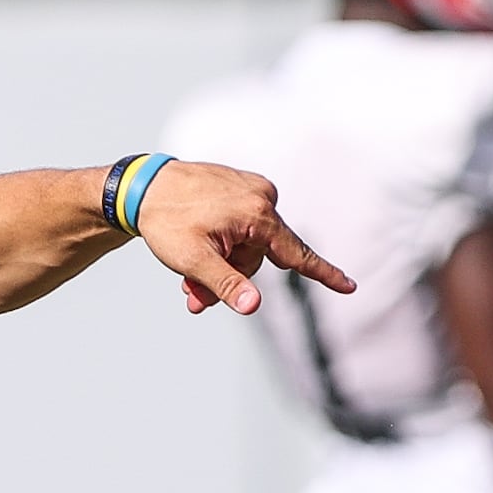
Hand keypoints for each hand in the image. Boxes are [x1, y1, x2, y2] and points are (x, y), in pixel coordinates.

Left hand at [129, 162, 354, 316]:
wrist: (142, 187)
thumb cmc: (165, 222)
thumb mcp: (192, 260)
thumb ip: (225, 284)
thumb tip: (252, 306)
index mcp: (257, 214)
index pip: (296, 254)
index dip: (324, 275)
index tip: (351, 287)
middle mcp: (262, 196)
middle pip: (259, 258)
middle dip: (229, 279)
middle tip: (191, 295)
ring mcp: (252, 189)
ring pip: (249, 245)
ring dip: (222, 263)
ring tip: (186, 271)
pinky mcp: (240, 187)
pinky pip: (242, 227)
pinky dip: (223, 243)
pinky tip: (198, 242)